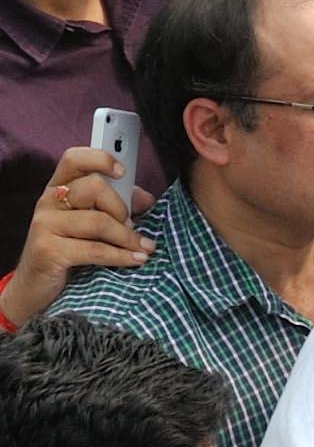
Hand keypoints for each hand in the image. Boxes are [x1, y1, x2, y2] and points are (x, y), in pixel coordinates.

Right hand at [1, 146, 148, 331]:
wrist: (34, 288)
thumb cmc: (67, 250)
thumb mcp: (89, 223)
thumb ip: (115, 205)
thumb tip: (146, 198)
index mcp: (58, 189)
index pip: (74, 158)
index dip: (101, 159)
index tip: (123, 173)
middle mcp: (48, 202)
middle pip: (95, 188)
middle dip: (122, 209)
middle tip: (133, 228)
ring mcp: (44, 226)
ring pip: (99, 221)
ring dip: (128, 237)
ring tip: (142, 248)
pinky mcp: (48, 250)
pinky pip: (95, 249)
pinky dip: (122, 256)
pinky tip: (136, 259)